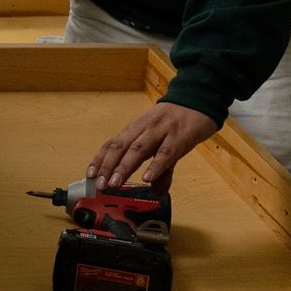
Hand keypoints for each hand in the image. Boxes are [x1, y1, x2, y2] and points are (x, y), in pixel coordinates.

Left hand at [88, 103, 218, 188]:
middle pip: (120, 146)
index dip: (100, 159)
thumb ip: (161, 170)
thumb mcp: (164, 144)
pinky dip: (155, 165)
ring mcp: (161, 131)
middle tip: (99, 184)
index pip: (112, 144)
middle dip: (107, 166)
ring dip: (124, 167)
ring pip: (138, 149)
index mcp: (136, 129)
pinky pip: (166, 152)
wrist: (200, 100)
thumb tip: (156, 191)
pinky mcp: (180, 136)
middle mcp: (144, 128)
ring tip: (115, 183)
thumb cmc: (177, 122)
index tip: (89, 175)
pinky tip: (147, 178)